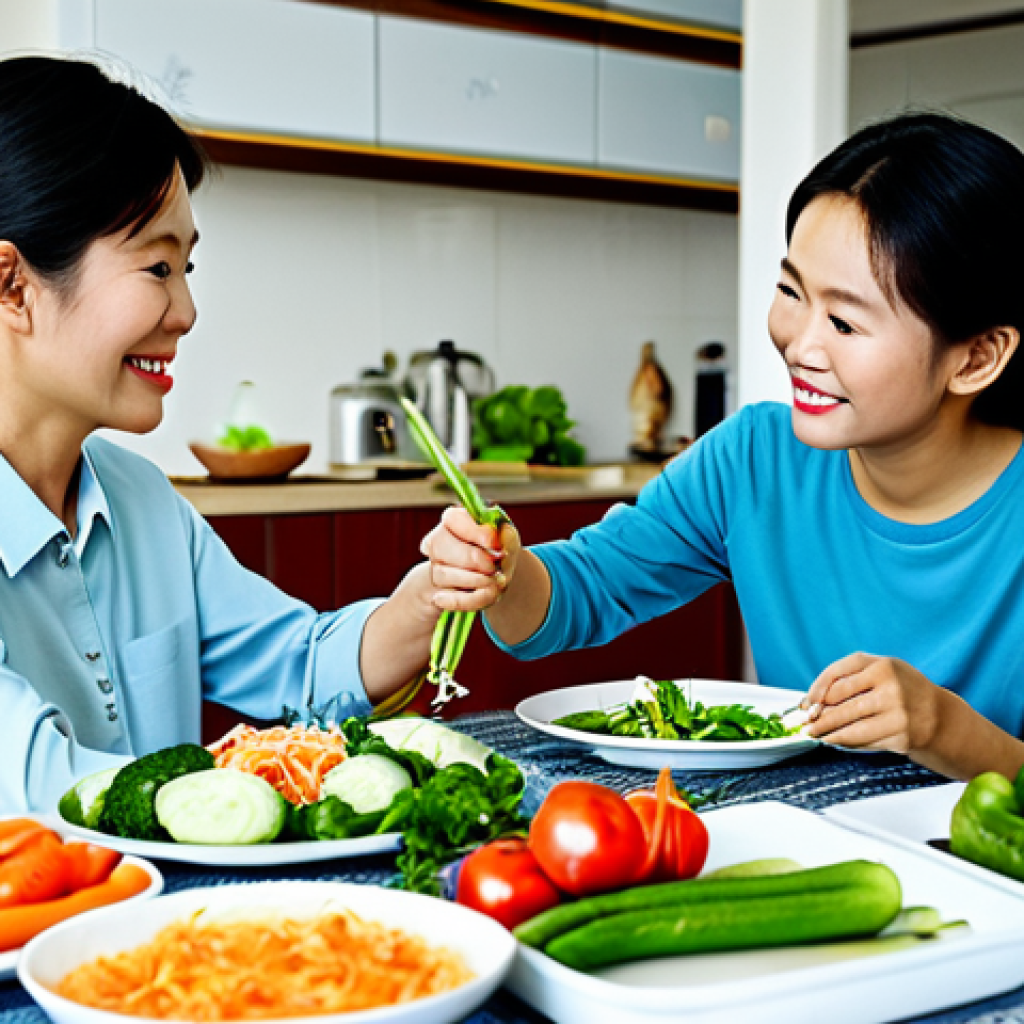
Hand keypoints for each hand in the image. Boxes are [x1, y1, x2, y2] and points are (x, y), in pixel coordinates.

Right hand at [419, 506, 520, 612]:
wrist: (498, 572)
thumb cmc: (501, 548)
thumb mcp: (508, 538)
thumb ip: (505, 535)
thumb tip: (497, 539)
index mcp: (454, 520)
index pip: (452, 519)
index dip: (472, 531)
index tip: (492, 542)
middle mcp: (439, 542)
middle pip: (440, 547)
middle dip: (471, 558)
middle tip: (492, 565)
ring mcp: (437, 568)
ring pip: (443, 574)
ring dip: (474, 580)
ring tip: (495, 580)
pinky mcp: (441, 592)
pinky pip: (450, 598)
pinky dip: (472, 599)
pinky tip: (487, 592)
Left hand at [801, 652, 942, 754]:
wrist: (939, 716)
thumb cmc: (901, 688)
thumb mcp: (880, 670)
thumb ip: (849, 677)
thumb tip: (812, 701)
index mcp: (883, 666)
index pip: (837, 676)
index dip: (816, 690)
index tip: (806, 703)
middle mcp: (891, 688)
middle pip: (841, 705)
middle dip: (818, 717)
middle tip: (804, 725)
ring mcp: (898, 714)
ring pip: (851, 727)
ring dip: (827, 733)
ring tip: (814, 735)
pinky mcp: (901, 737)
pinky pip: (865, 741)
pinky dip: (846, 742)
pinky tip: (835, 741)